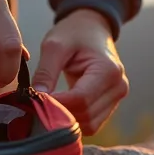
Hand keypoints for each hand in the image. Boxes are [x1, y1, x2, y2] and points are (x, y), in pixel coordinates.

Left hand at [31, 9, 128, 134]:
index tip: (34, 99)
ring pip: (90, 125)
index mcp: (108, 70)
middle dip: (59, 113)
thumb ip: (45, 71)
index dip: (56, 104)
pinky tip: (60, 108)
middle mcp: (118, 87)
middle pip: (86, 115)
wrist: (93, 29)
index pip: (80, 99)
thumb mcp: (55, 45)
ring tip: (48, 106)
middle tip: (37, 104)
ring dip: (66, 120)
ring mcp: (117, 98)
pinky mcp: (111, 104)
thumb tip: (35, 97)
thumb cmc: (74, 33)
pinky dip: (74, 121)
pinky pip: (92, 124)